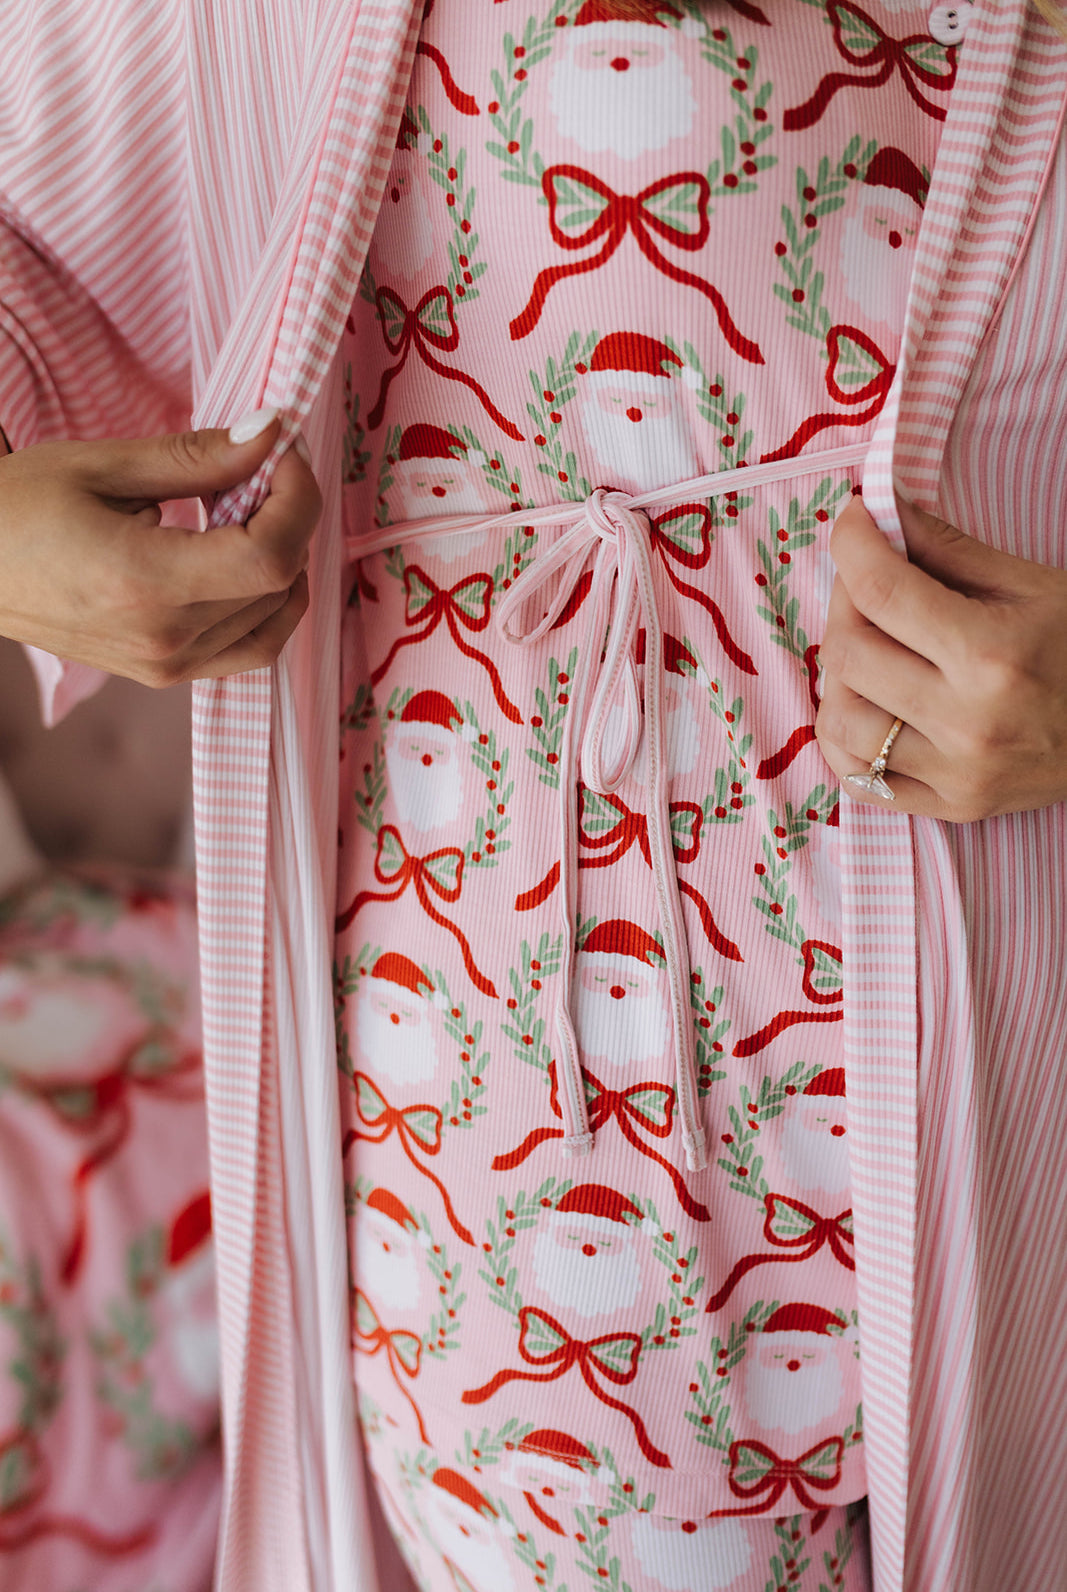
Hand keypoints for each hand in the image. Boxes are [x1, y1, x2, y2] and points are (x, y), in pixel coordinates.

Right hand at [0, 413, 320, 685]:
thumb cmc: (15, 508)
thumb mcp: (101, 466)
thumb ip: (195, 457)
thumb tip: (270, 433)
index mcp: (143, 584)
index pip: (269, 558)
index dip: (298, 501)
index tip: (285, 452)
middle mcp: (163, 639)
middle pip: (279, 585)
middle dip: (293, 517)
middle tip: (267, 465)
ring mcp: (167, 666)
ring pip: (275, 619)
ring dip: (283, 558)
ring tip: (247, 507)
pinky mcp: (166, 674)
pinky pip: (249, 647)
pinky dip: (266, 602)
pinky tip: (241, 555)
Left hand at [815, 494, 1066, 821]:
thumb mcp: (1032, 587)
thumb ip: (947, 549)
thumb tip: (880, 510)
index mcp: (992, 655)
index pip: (882, 591)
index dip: (852, 544)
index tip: (854, 522)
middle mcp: (967, 721)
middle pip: (848, 654)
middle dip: (843, 603)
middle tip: (866, 583)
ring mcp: (955, 773)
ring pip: (839, 720)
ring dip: (839, 674)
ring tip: (870, 647)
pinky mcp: (950, 806)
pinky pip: (857, 779)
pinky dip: (843, 737)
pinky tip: (867, 703)